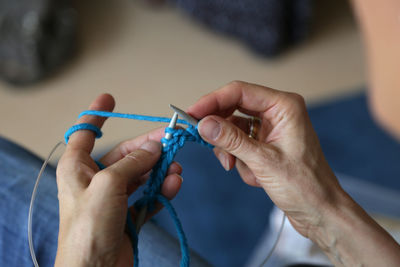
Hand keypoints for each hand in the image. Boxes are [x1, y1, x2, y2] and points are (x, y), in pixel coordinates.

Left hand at [55, 94, 182, 266]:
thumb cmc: (88, 227)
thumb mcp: (109, 184)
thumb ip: (133, 162)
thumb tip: (155, 147)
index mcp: (77, 167)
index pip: (85, 132)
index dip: (97, 114)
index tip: (109, 98)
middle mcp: (94, 179)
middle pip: (125, 154)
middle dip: (148, 147)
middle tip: (171, 140)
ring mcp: (112, 198)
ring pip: (141, 175)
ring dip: (160, 171)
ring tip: (177, 170)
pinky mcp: (127, 214)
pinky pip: (147, 195)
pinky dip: (161, 190)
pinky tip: (173, 186)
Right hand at [188, 81, 399, 265]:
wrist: (319, 211)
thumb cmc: (304, 186)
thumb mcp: (263, 161)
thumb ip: (231, 140)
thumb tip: (204, 124)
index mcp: (284, 106)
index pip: (240, 91)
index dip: (212, 100)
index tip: (192, 113)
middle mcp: (277, 112)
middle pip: (234, 108)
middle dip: (220, 128)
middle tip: (203, 139)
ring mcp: (271, 128)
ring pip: (234, 128)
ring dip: (230, 149)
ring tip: (235, 166)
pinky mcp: (266, 143)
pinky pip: (240, 143)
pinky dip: (238, 158)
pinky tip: (252, 175)